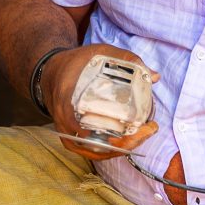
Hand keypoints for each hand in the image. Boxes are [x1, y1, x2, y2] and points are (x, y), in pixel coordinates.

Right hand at [43, 44, 158, 160]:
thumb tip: (155, 76)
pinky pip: (90, 151)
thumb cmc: (76, 63)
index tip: (142, 126)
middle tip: (148, 130)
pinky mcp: (70, 138)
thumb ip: (127, 60)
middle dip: (126, 141)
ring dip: (121, 148)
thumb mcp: (100, 53)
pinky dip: (110, 150)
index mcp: (69, 98)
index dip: (117, 131)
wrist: (49, 73)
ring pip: (95, 150)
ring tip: (143, 136)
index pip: (92, 123)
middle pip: (98, 142)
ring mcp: (67, 131)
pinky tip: (129, 143)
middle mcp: (65, 120)